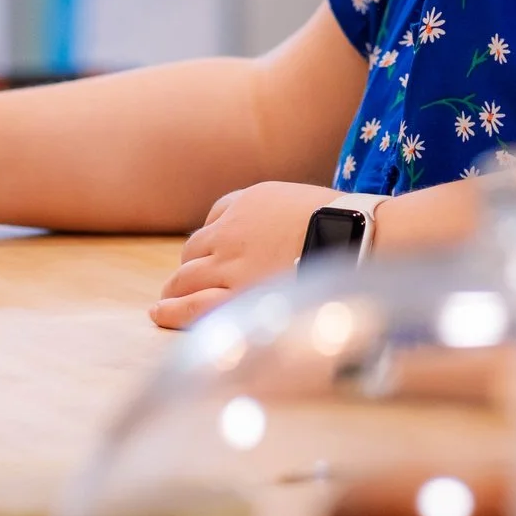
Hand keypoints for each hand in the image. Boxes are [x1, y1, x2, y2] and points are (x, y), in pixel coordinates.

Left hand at [150, 180, 338, 329]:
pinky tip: (160, 313)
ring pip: (185, 277)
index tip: (220, 252)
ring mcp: (230, 265)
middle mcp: (231, 231)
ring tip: (168, 301)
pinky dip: (173, 310)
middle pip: (194, 249)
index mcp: (249, 201)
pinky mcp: (237, 295)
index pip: (217, 216)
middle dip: (191, 266)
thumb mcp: (306, 201)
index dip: (215, 237)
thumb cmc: (344, 222)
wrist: (355, 237)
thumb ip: (282, 217)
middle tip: (190, 282)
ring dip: (176, 289)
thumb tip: (284, 238)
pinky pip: (194, 305)